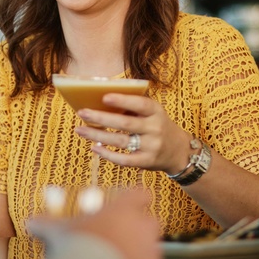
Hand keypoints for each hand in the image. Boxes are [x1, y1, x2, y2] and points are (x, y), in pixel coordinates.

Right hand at [27, 189, 160, 258]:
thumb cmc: (78, 247)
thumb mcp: (60, 233)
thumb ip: (47, 224)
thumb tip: (31, 221)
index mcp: (123, 209)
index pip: (140, 194)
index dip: (134, 198)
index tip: (126, 204)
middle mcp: (142, 225)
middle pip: (147, 220)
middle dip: (136, 227)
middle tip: (119, 235)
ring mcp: (150, 246)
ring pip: (149, 242)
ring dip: (136, 246)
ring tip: (115, 252)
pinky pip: (149, 258)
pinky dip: (138, 258)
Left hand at [73, 93, 193, 174]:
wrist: (178, 151)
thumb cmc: (157, 126)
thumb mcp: (153, 113)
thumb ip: (133, 108)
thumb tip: (101, 102)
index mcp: (156, 111)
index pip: (140, 104)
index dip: (123, 100)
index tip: (104, 96)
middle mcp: (155, 128)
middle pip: (125, 123)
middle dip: (101, 117)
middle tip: (82, 112)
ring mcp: (151, 146)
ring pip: (120, 141)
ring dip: (97, 135)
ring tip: (80, 129)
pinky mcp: (146, 161)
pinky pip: (123, 159)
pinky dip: (107, 154)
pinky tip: (94, 147)